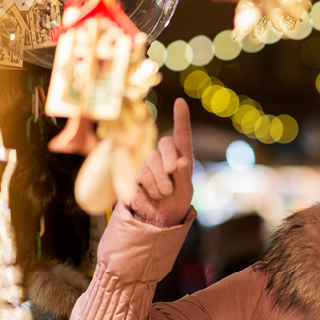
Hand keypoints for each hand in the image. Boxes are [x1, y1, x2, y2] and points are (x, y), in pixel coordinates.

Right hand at [129, 98, 193, 227]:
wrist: (157, 218)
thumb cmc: (176, 203)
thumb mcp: (185, 192)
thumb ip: (184, 176)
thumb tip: (181, 161)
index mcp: (182, 157)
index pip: (182, 135)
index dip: (181, 118)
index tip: (180, 102)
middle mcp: (164, 156)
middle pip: (165, 144)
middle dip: (169, 161)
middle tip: (172, 180)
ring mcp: (148, 162)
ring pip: (151, 160)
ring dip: (159, 180)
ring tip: (163, 193)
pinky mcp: (134, 172)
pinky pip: (140, 172)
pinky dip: (149, 186)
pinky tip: (152, 194)